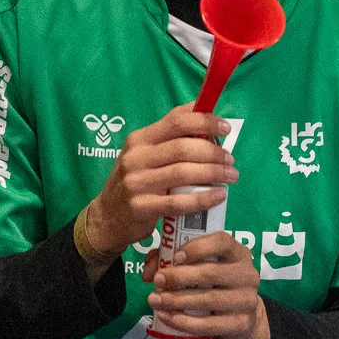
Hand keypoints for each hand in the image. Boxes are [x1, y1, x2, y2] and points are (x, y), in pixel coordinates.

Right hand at [80, 105, 237, 263]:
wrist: (108, 217)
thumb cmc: (137, 180)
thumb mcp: (146, 155)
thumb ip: (172, 140)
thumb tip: (209, 121)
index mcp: (140, 139)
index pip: (176, 121)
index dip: (205, 121)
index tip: (226, 127)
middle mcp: (136, 157)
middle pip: (183, 148)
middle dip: (213, 152)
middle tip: (230, 159)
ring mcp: (136, 182)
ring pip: (183, 173)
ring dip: (213, 173)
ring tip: (231, 176)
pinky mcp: (140, 207)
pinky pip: (178, 202)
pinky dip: (203, 198)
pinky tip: (219, 196)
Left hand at [146, 230, 269, 338]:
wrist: (243, 319)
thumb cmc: (216, 287)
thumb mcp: (201, 268)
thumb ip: (174, 262)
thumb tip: (149, 271)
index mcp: (238, 254)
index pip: (222, 242)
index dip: (197, 248)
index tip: (175, 257)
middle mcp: (247, 274)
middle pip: (211, 273)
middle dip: (179, 277)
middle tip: (157, 280)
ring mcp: (247, 300)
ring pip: (208, 299)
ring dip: (177, 300)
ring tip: (155, 300)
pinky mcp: (241, 324)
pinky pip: (208, 324)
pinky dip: (184, 322)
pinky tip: (167, 317)